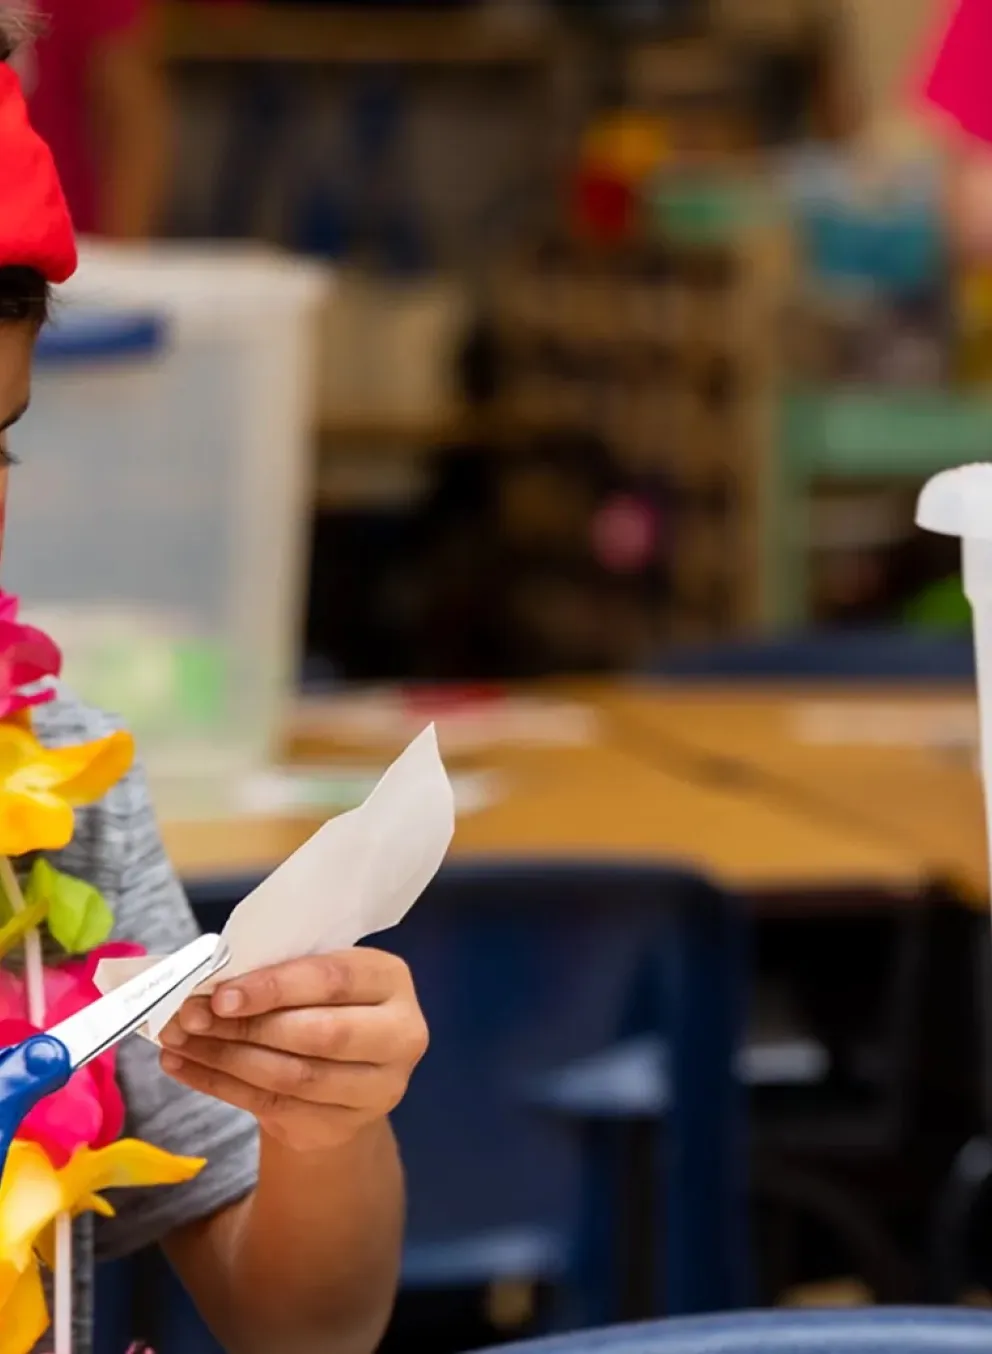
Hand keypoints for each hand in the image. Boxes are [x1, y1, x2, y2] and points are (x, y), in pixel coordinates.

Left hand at [158, 949, 428, 1152]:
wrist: (343, 1066)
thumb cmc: (321, 1001)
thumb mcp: (313, 974)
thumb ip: (276, 974)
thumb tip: (205, 985)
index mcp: (391, 980)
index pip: (333, 980)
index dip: (275, 987)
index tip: (222, 994)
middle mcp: (399, 1035)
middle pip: (319, 1034)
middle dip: (247, 1027)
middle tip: (191, 1016)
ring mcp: (376, 1088)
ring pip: (292, 1076)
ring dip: (225, 1057)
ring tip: (178, 1040)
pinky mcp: (341, 1125)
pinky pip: (272, 1105)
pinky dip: (218, 1085)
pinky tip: (183, 1066)